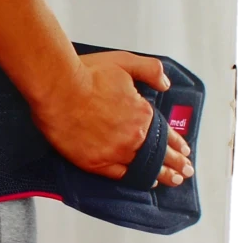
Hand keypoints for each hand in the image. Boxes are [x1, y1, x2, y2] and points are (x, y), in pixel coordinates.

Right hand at [33, 51, 193, 187]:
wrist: (57, 87)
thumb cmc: (85, 73)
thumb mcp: (125, 61)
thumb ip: (150, 70)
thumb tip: (165, 84)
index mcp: (142, 114)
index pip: (165, 133)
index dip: (177, 143)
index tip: (185, 150)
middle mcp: (132, 136)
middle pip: (159, 154)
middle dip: (175, 164)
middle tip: (185, 171)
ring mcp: (114, 152)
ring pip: (143, 167)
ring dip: (160, 174)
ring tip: (171, 180)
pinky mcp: (93, 162)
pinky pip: (119, 175)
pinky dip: (133, 178)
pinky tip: (143, 181)